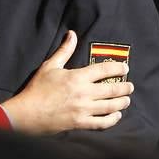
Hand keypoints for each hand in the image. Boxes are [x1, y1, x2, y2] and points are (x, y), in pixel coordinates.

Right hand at [1, 31, 133, 133]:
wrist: (27, 113)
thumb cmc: (37, 88)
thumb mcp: (50, 66)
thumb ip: (64, 50)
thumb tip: (72, 34)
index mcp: (77, 77)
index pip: (104, 70)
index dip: (118, 67)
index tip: (125, 68)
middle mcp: (84, 93)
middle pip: (112, 90)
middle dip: (125, 87)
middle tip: (130, 86)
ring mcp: (83, 110)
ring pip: (111, 107)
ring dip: (122, 103)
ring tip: (126, 100)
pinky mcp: (81, 123)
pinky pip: (102, 123)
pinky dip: (112, 119)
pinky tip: (116, 115)